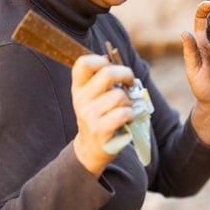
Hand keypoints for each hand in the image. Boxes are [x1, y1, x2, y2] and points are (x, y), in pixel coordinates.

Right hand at [71, 54, 134, 176]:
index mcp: (78, 87)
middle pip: (107, 74)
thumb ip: (101, 81)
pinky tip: (127, 119)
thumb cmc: (99, 117)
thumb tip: (115, 61)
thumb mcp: (93, 97)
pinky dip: (131, 115)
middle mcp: (81, 99)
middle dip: (126, 74)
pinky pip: (124, 113)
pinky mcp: (100, 129)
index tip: (112, 68)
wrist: (90, 148)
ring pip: (120, 96)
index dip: (101, 60)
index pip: (84, 63)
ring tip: (125, 109)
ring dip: (129, 102)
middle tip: (130, 82)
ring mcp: (89, 115)